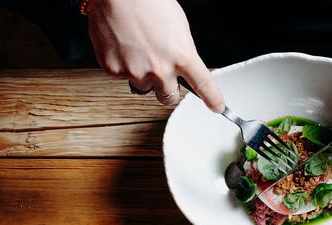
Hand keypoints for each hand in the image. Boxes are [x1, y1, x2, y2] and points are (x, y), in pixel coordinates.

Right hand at [87, 0, 223, 111]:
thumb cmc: (147, 2)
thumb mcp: (178, 27)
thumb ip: (181, 52)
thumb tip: (180, 65)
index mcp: (182, 56)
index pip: (203, 85)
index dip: (213, 99)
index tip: (217, 107)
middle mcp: (161, 70)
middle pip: (169, 98)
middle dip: (167, 89)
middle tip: (161, 73)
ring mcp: (136, 73)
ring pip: (143, 87)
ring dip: (142, 75)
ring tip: (137, 49)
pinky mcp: (115, 71)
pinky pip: (122, 77)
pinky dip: (122, 65)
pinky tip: (123, 45)